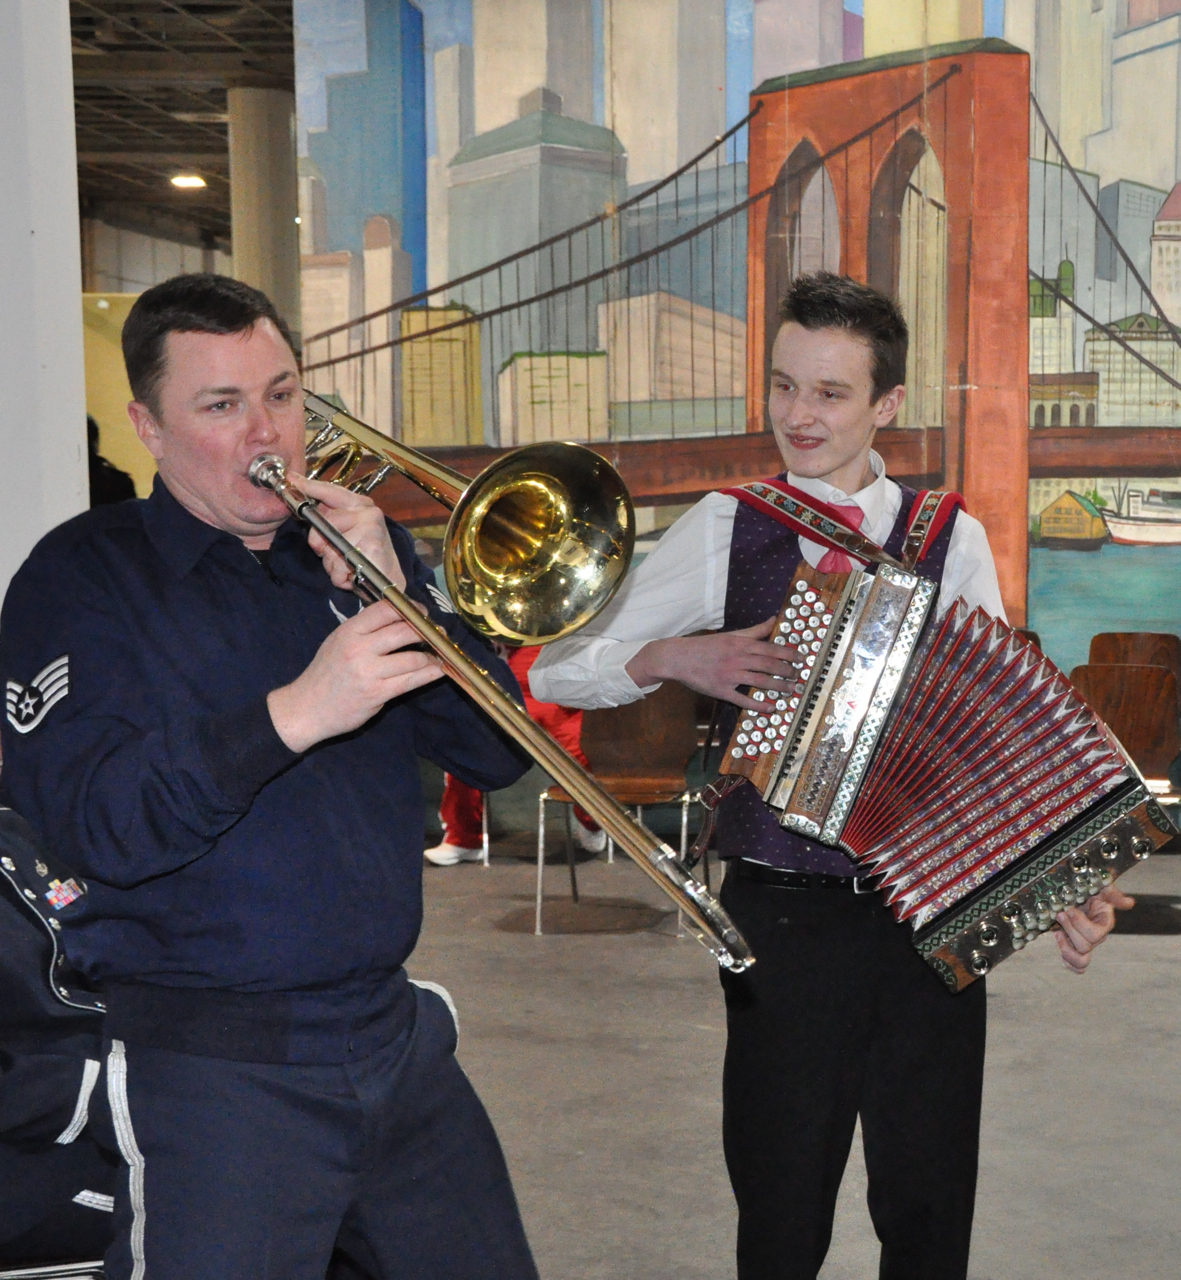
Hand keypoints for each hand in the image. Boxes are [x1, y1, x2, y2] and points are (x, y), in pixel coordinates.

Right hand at [267, 601, 442, 751]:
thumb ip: (366, 629)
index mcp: (350, 630)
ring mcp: (369, 672)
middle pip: (404, 631)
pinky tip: (438, 670)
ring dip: (431, 656)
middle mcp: (359, 648)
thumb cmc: (326, 673)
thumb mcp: (339, 641)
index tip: (422, 613)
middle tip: (438, 634)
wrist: (307, 708)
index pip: (386, 609)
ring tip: (437, 655)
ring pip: (413, 658)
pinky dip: (430, 674)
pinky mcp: (377, 693)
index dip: (410, 608)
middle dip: (426, 631)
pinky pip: (412, 680)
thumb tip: (401, 618)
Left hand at [292, 474, 406, 592]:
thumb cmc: (366, 557)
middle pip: (324, 523)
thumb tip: (306, 514)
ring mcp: (371, 527)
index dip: (309, 486)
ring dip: (333, 565)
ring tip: (348, 567)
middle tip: (336, 555)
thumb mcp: (345, 535)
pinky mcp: (372, 545)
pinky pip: (339, 565)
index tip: (291, 479)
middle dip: (321, 545)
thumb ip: (329, 523)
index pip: (330, 491)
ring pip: (330, 549)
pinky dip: (340, 577)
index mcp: (360, 505)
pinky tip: (353, 575)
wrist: (391, 579)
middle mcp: (368, 512)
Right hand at [624, 617, 802, 710]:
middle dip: (788, 671)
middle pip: (769, 665)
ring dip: (779, 687)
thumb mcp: (730, 635)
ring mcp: (729, 676)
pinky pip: (743, 700)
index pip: (770, 648)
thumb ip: (754, 630)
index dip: (788, 653)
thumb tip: (773, 619)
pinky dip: (758, 706)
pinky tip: (771, 708)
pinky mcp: (721, 690)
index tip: (801, 658)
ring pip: (760, 682)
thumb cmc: (705, 646)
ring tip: (791, 690)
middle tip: (799, 676)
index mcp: (740, 644)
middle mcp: (737, 659)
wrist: (678, 657)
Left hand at [1054, 886, 1134, 973]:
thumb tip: (1130, 903)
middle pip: (1085, 947)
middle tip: (1060, 914)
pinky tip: (1060, 941)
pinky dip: (1067, 960)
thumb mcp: (1100, 886)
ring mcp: (1086, 943)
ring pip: (1082, 960)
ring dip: (1065, 948)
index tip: (1070, 909)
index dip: (1079, 925)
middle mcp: (1097, 936)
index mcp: (1104, 923)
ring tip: (1057, 932)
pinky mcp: (1074, 947)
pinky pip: (1074, 965)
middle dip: (1069, 930)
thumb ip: (1113, 894)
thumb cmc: (1089, 888)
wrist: (1075, 891)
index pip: (1094, 935)